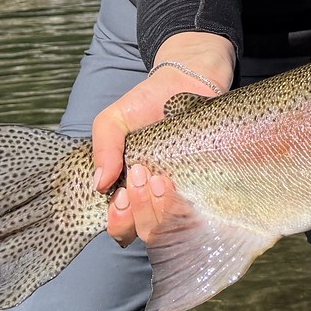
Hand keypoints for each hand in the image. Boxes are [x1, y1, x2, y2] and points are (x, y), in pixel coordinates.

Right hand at [91, 33, 231, 244]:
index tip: (120, 198)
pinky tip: (180, 185)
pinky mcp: (211, 184)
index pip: (122, 225)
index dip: (119, 221)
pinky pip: (202, 210)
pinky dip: (188, 204)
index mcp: (132, 189)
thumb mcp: (115, 119)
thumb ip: (103, 146)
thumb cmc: (148, 102)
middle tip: (141, 179)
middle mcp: (158, 197)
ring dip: (162, 209)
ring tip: (160, 179)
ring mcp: (184, 193)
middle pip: (147, 232)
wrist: (190, 78)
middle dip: (140, 214)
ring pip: (174, 226)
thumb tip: (99, 185)